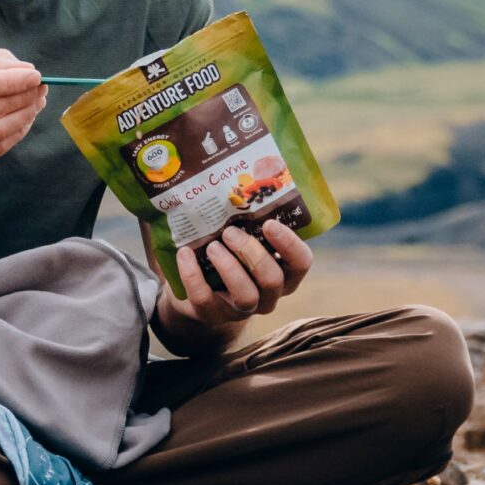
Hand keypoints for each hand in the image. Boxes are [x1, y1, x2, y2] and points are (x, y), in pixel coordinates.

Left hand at [157, 219, 312, 335]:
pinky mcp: (211, 315)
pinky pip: (205, 299)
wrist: (191, 287)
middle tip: (230, 232)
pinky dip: (193, 275)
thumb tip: (225, 170)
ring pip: (246, 295)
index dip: (290, 244)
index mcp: (282, 271)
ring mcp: (241, 309)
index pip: (301, 262)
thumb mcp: (237, 235)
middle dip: (252, 253)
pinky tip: (184, 254)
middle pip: (273, 279)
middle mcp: (268, 294)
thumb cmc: (223, 252)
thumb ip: (241, 215)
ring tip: (211, 246)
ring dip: (229, 267)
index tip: (270, 223)